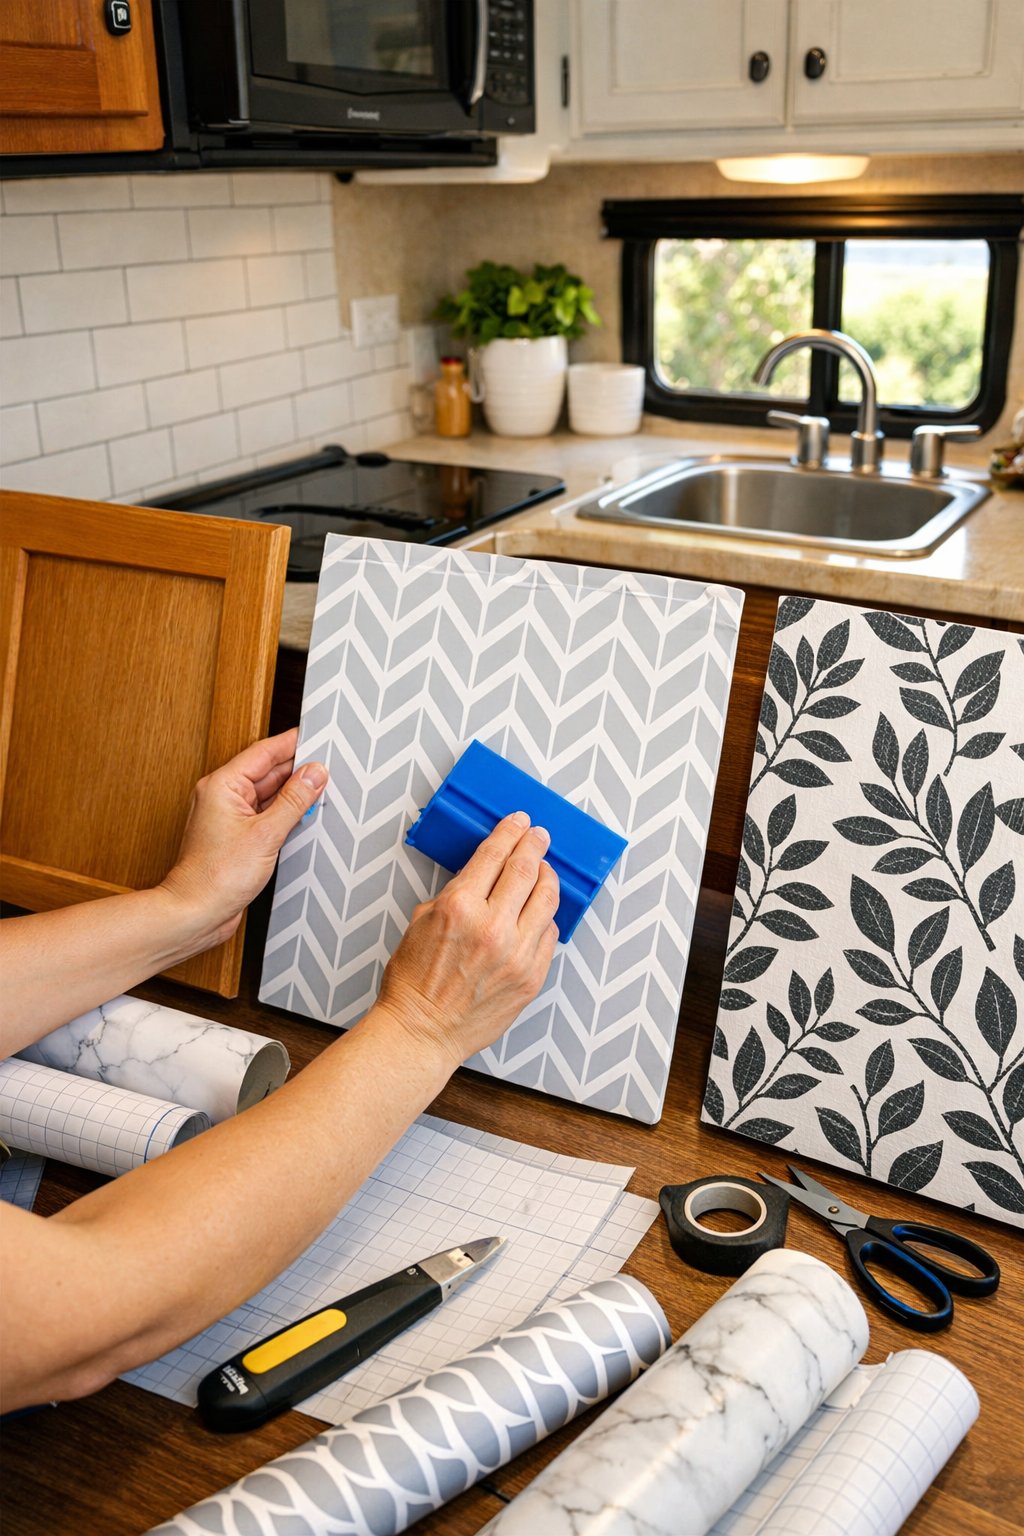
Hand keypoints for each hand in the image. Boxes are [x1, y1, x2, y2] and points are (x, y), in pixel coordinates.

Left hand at [160, 728, 326, 946]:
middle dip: (298, 771)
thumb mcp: (266, 834)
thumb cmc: (216, 877)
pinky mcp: (236, 837)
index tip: (317, 737)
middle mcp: (223, 797)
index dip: (292, 743)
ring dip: (293, 795)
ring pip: (268, 795)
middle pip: (267, 773)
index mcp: (223, 785)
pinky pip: (265, 815)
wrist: (195, 913)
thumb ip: (294, 801)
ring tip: (322, 793)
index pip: (264, 752)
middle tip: (328, 769)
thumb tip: (314, 774)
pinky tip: (304, 818)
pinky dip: (285, 814)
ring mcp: (229, 817)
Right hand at [377, 812, 559, 1065]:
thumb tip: (481, 876)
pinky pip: (550, 934)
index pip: (494, 854)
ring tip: (544, 870)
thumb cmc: (414, 983)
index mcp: (459, 907)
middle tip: (539, 836)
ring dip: (547, 877)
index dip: (510, 832)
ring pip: (547, 899)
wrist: (422, 1031)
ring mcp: (517, 953)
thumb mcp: (421, 921)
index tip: (518, 823)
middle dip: (534, 845)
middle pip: (526, 869)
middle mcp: (492, 927)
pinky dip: (545, 917)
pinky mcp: (531, 976)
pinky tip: (538, 912)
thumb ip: (455, 894)